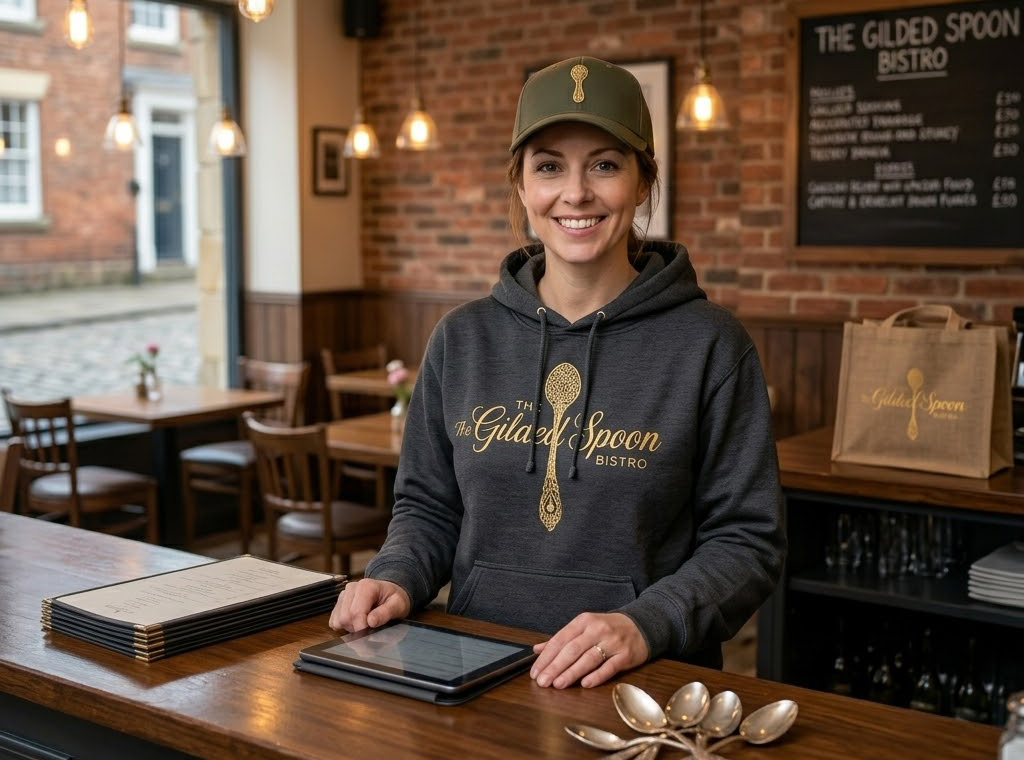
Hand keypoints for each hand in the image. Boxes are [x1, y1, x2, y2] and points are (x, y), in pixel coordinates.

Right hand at [328, 578, 410, 632]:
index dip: (362, 627)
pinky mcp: (338, 603)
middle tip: (370, 628)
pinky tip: (357, 622)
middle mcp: (352, 588)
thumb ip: (386, 613)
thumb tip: (371, 622)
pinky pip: (334, 621)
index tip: (371, 633)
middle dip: (357, 628)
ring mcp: (343, 595)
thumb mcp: (398, 605)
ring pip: (338, 620)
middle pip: (345, 617)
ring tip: (364, 623)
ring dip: (351, 628)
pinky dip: (344, 626)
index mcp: (366, 586)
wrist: (389, 593)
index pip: (356, 612)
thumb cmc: (394, 599)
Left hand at [530, 612, 647, 688]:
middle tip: (542, 682)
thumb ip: (561, 639)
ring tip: (558, 684)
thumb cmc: (608, 628)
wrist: (641, 625)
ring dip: (572, 672)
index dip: (546, 657)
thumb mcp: (584, 627)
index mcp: (584, 621)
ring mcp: (612, 642)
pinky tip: (585, 684)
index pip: (560, 639)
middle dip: (555, 666)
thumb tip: (537, 649)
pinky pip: (610, 667)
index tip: (535, 671)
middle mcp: (597, 629)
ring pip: (589, 658)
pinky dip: (597, 676)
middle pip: (572, 649)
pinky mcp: (626, 655)